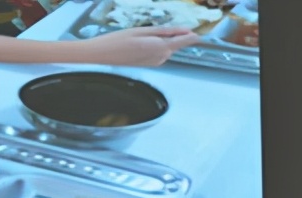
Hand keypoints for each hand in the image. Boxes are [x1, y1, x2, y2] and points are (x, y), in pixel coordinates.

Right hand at [85, 27, 204, 65]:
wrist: (102, 56)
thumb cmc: (118, 41)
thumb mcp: (141, 31)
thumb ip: (164, 32)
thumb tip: (181, 31)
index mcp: (159, 47)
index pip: (182, 42)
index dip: (191, 37)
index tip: (199, 34)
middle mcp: (161, 57)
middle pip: (175, 44)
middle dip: (176, 36)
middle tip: (168, 29)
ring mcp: (156, 62)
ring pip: (167, 48)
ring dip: (163, 40)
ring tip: (144, 35)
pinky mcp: (151, 64)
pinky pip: (159, 52)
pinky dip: (156, 46)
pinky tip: (143, 43)